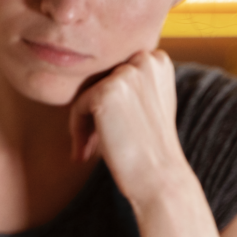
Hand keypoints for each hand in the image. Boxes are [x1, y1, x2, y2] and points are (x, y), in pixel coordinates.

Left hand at [69, 50, 192, 208]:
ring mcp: (127, 73)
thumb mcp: (148, 105)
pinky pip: (78, 106)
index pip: (114, 73)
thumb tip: (95, 84)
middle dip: (92, 114)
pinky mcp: (107, 90)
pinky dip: (77, 131)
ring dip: (82, 125)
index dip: (106, 105)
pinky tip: (84, 154)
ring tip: (86, 152)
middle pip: (99, 81)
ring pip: (86, 94)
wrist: (159, 177)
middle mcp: (145, 59)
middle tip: (91, 146)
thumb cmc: (151, 148)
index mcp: (157, 59)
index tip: (103, 133)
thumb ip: (131, 87)